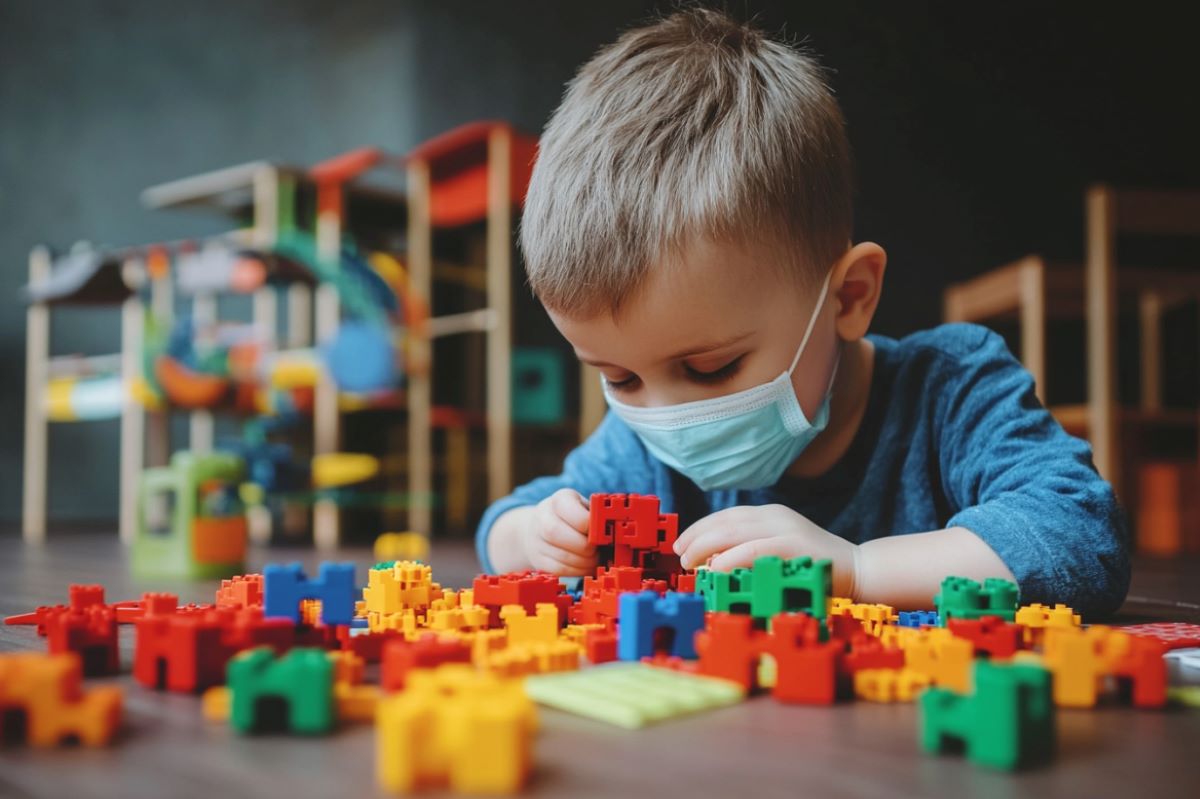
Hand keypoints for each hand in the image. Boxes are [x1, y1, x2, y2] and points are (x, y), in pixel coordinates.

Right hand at [519, 488, 596, 575]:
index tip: (600, 532)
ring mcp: (537, 540)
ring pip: (560, 555)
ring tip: (595, 559)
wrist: (544, 528)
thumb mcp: (585, 508)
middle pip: (556, 532)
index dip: (589, 525)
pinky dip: (577, 571)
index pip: (571, 511)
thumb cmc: (574, 518)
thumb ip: (597, 516)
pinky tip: (585, 566)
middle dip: (584, 546)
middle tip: (597, 549)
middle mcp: (543, 517)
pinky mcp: (539, 560)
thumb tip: (613, 531)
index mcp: (560, 499)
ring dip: (584, 561)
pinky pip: (559, 569)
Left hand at [673, 504, 859, 597]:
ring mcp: (785, 529)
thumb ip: (754, 551)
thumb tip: (715, 562)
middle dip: (696, 537)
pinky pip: (752, 550)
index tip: (682, 543)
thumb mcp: (781, 552)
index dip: (700, 528)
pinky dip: (730, 559)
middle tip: (680, 556)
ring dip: (705, 547)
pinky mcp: (793, 546)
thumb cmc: (816, 568)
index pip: (726, 515)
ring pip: (733, 531)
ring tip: (691, 564)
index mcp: (771, 515)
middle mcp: (775, 516)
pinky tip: (715, 569)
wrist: (860, 570)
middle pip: (725, 520)